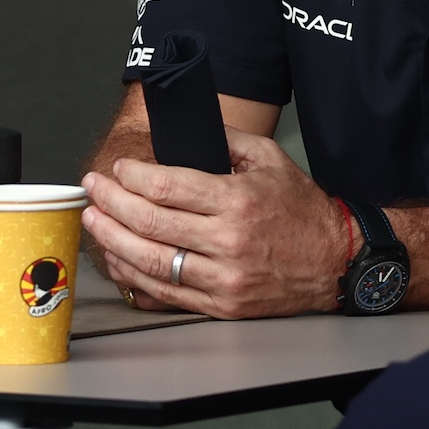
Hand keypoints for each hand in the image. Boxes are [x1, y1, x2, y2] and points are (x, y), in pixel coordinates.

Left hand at [80, 126, 349, 318]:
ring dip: (112, 240)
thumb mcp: (269, 158)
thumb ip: (224, 138)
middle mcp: (227, 241)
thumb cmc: (301, 209)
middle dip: (111, 203)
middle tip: (92, 190)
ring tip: (93, 221)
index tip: (118, 169)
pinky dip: (135, 276)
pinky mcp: (222, 304)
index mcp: (236, 200)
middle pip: (150, 223)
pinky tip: (117, 258)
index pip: (167, 187)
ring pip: (151, 261)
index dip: (132, 177)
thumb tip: (184, 124)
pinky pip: (166, 293)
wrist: (336, 262)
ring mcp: (224, 277)